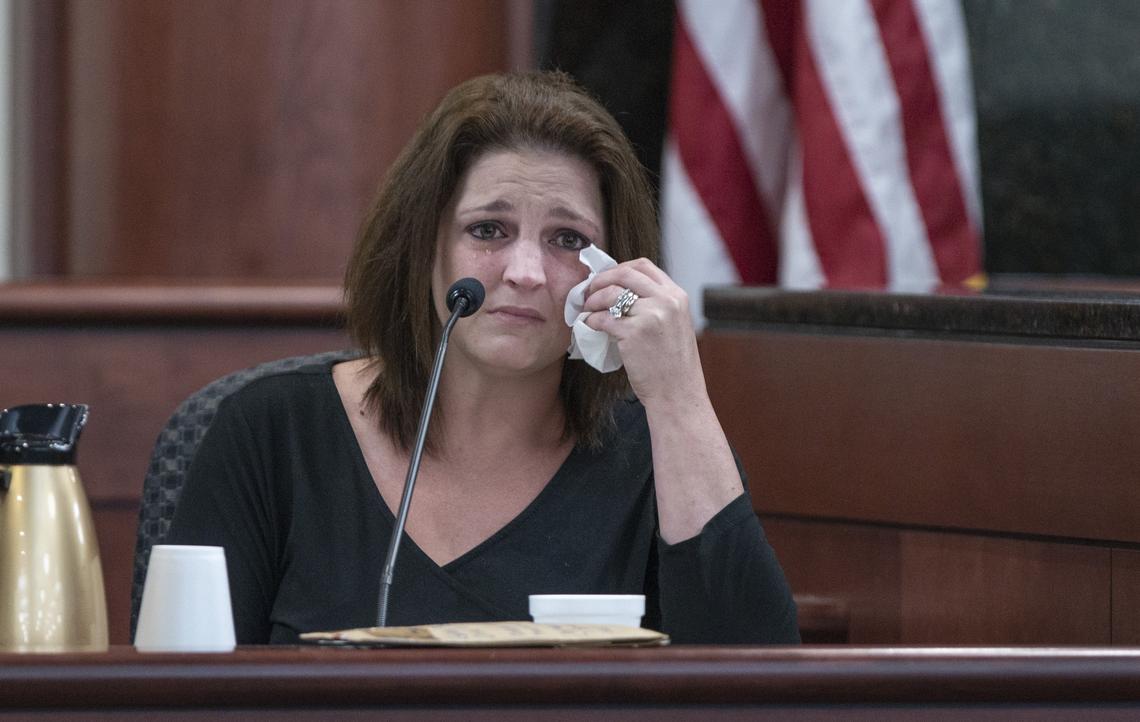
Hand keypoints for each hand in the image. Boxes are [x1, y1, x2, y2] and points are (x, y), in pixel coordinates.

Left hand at [582, 258, 704, 406]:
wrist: (677, 393)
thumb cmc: (673, 365)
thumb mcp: (675, 324)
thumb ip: (657, 304)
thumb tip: (622, 292)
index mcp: (677, 296)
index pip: (643, 266)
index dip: (619, 269)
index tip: (607, 279)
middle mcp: (666, 301)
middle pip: (624, 274)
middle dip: (601, 280)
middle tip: (589, 291)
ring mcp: (650, 316)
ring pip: (610, 294)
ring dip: (593, 300)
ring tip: (586, 309)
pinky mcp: (633, 334)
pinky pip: (603, 318)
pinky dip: (591, 320)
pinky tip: (589, 325)